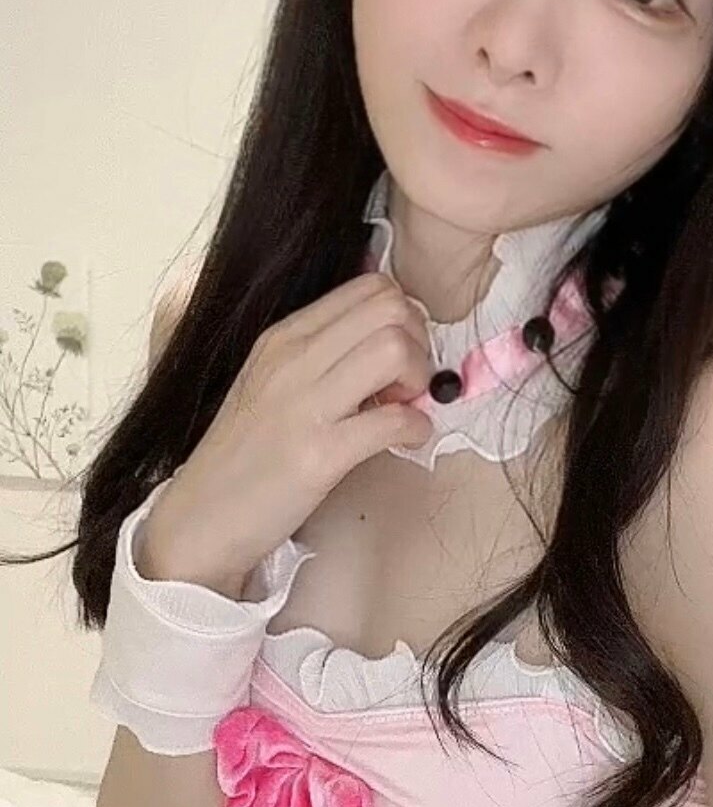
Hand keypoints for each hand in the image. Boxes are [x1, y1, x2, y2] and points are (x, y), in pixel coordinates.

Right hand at [138, 269, 433, 590]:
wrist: (199, 519)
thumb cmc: (242, 458)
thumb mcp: (271, 385)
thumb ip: (321, 357)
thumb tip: (386, 342)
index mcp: (283, 337)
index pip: (370, 287)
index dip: (404, 319)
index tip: (398, 358)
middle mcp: (292, 359)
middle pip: (390, 308)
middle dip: (419, 343)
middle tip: (407, 384)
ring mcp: (304, 405)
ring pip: (395, 350)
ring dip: (418, 379)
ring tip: (403, 408)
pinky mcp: (318, 455)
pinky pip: (393, 421)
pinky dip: (415, 428)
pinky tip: (405, 440)